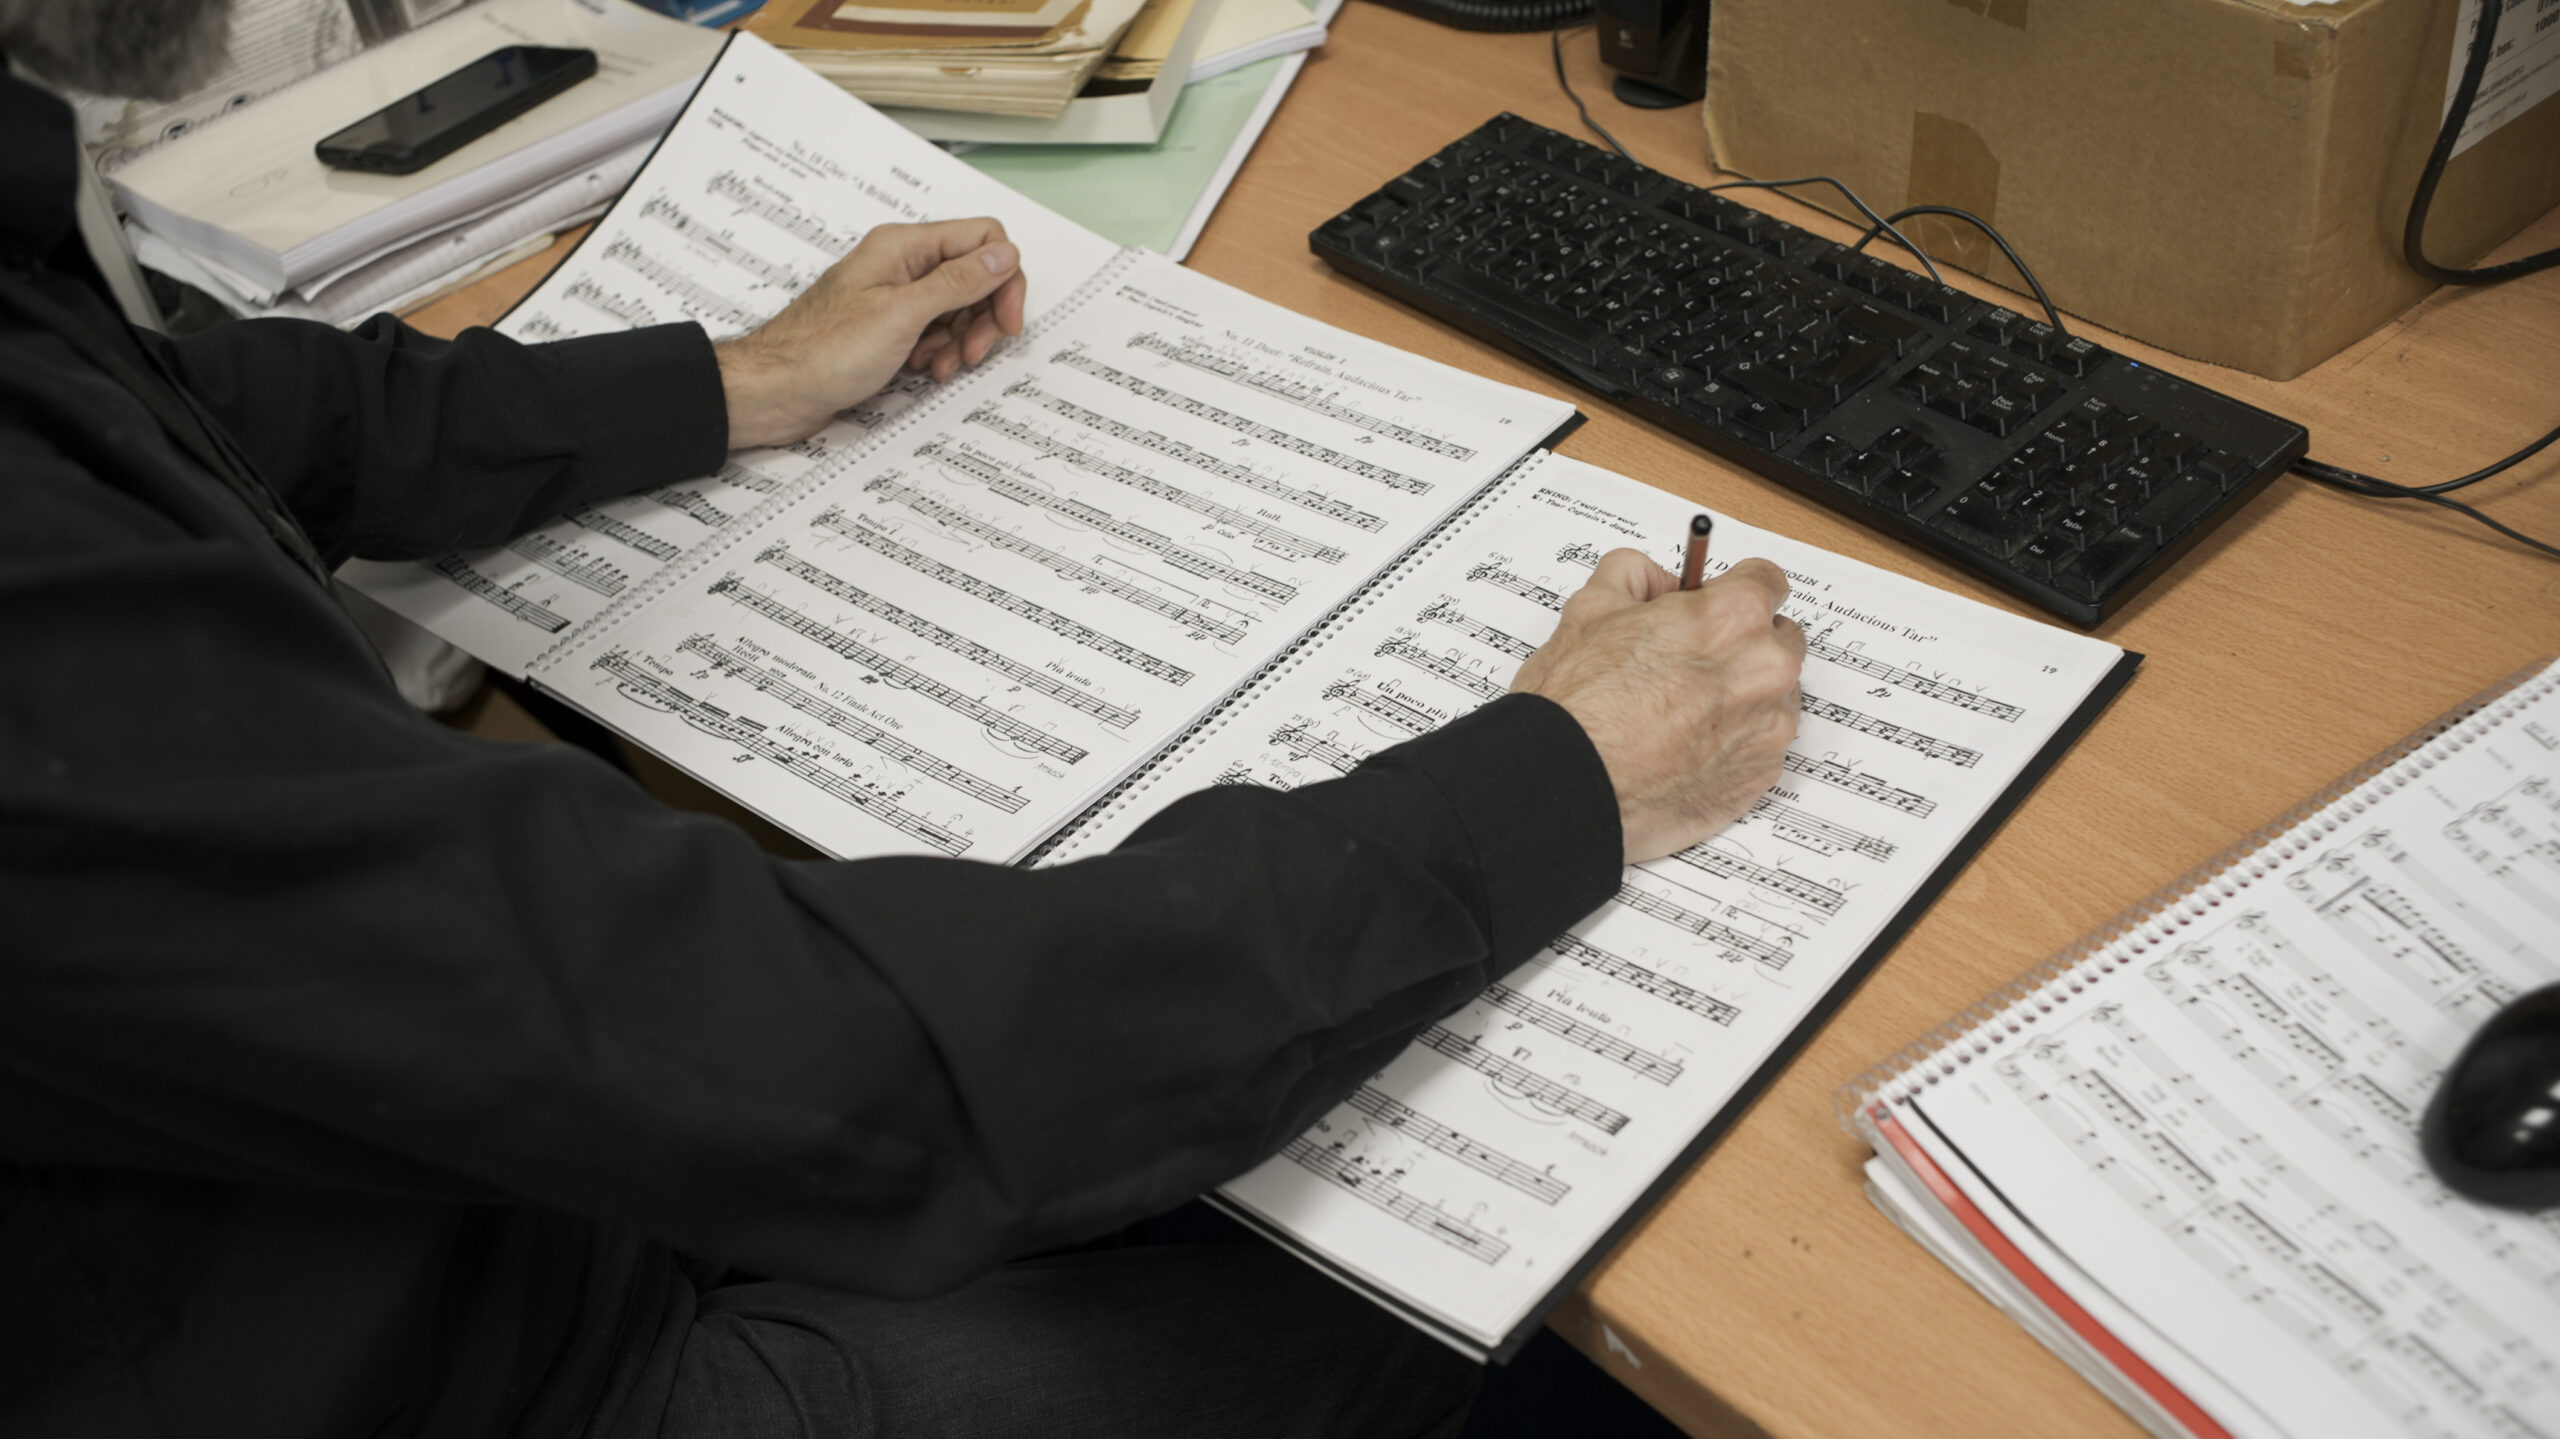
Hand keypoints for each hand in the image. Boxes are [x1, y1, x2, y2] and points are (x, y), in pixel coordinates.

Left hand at [715, 218, 1027, 449]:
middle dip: (983, 317)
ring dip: (961, 341)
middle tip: (974, 352)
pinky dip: (940, 353)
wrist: (777, 391)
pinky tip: (925, 370)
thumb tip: (1004, 254)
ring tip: (941, 366)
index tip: (1006, 320)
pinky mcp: (890, 328)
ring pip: (958, 308)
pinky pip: (935, 332)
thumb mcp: (902, 314)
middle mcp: (902, 265)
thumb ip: (958, 281)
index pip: (983, 238)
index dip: (1004, 279)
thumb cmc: (823, 352)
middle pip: (975, 276)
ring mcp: (896, 297)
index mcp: (904, 247)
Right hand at [1511, 551, 1805, 862]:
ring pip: (1774, 696)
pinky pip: (1762, 746)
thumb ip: (1636, 576)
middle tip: (1689, 662)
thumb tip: (1656, 583)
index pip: (1767, 580)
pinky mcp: (1761, 777)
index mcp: (1733, 618)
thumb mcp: (1591, 608)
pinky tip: (1687, 747)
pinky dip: (1734, 742)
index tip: (1715, 605)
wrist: (1570, 787)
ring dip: (1742, 695)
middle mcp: (1766, 670)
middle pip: (1778, 639)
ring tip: (1682, 712)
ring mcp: (1770, 729)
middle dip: (1741, 644)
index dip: (1730, 591)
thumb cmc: (1579, 708)